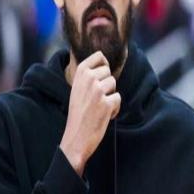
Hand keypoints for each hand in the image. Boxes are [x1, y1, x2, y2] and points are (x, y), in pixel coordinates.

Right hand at [60, 51, 120, 175]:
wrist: (75, 137)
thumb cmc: (78, 113)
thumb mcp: (78, 89)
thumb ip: (88, 76)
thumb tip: (104, 64)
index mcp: (80, 73)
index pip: (99, 56)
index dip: (104, 64)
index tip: (101, 75)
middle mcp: (89, 79)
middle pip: (108, 72)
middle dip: (106, 85)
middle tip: (95, 99)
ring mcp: (98, 90)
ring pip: (114, 85)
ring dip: (110, 97)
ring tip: (98, 107)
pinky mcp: (106, 103)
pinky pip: (118, 99)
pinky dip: (114, 109)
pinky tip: (103, 116)